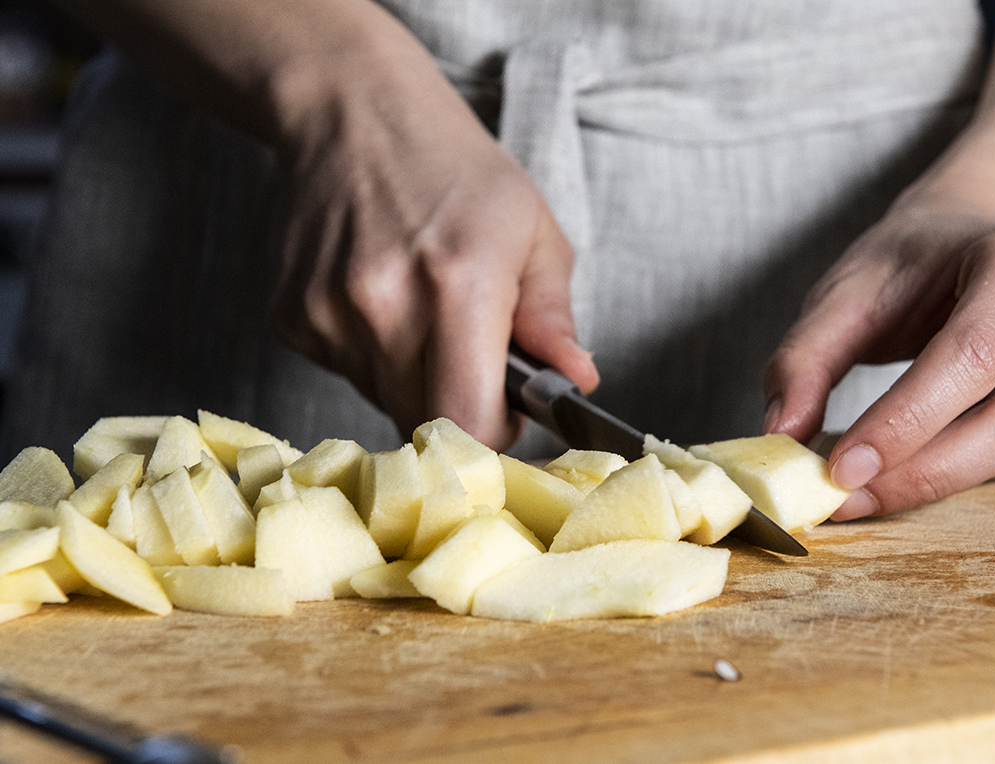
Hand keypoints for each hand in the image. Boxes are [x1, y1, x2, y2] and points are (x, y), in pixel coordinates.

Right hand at [267, 32, 596, 447]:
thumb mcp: (533, 231)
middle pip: (425, 422)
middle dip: (458, 405)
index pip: (471, 424)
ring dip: (413, 376)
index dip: (496, 434)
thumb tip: (578, 382)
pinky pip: (345, 372)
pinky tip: (379, 295)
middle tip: (471, 351)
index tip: (508, 412)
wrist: (356, 113)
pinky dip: (370, 353)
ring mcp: (328, 313)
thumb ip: (554, 318)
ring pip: (384, 399)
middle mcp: (385, 304)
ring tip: (421, 306)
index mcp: (459, 283)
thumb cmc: (458, 172)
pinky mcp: (291, 317)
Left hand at [763, 192, 994, 517]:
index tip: (841, 468)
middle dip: (923, 471)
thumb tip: (781, 434)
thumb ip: (804, 358)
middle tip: (846, 496)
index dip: (906, 422)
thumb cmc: (912, 262)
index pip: (970, 356)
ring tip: (863, 488)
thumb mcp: (845, 291)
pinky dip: (959, 476)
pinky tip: (908, 469)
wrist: (975, 239)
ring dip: (937, 483)